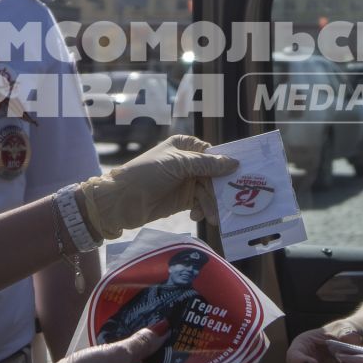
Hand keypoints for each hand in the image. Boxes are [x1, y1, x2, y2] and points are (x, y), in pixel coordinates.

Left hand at [77, 135, 239, 238]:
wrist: (121, 202)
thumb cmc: (146, 174)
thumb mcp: (177, 165)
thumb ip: (205, 164)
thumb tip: (233, 163)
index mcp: (185, 146)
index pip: (213, 153)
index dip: (227, 165)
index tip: (242, 176)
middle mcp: (188, 162)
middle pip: (215, 175)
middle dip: (221, 189)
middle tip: (231, 203)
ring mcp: (186, 182)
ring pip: (210, 191)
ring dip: (212, 203)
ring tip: (212, 216)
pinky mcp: (183, 200)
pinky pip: (202, 203)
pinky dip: (203, 210)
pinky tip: (197, 216)